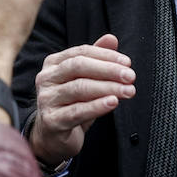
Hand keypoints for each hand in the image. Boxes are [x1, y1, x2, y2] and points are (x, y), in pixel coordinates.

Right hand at [28, 34, 134, 168]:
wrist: (53, 137)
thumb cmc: (71, 104)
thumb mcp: (84, 80)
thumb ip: (97, 59)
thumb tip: (111, 38)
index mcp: (53, 64)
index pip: (81, 52)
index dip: (105, 56)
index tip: (127, 63)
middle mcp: (46, 78)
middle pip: (78, 67)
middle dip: (108, 70)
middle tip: (130, 76)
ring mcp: (47, 99)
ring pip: (79, 88)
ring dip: (108, 88)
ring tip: (128, 91)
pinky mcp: (52, 121)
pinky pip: (77, 111)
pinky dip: (97, 106)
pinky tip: (113, 103)